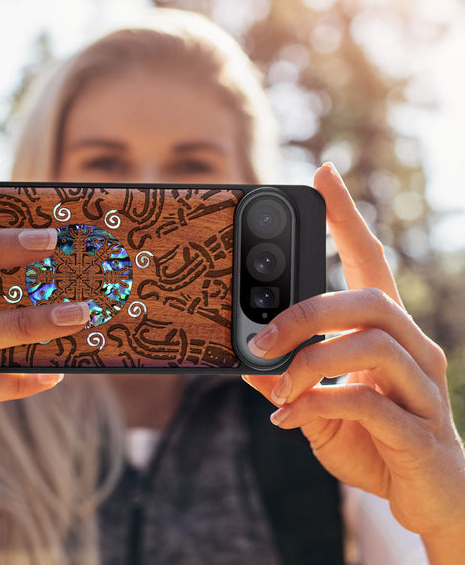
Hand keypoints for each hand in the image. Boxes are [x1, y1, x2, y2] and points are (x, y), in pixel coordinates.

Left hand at [243, 163, 464, 556]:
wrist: (428, 500)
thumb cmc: (374, 441)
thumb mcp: (317, 404)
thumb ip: (287, 380)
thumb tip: (245, 360)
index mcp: (387, 333)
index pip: (370, 260)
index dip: (347, 217)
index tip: (323, 174)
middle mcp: (414, 349)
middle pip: (369, 299)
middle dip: (307, 312)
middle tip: (260, 337)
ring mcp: (424, 388)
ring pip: (372, 344)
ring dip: (310, 361)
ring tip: (277, 387)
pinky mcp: (421, 431)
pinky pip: (369, 402)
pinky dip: (319, 404)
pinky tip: (290, 419)